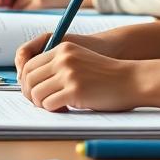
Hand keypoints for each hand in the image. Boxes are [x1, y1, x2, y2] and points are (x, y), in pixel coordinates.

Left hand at [15, 34, 139, 111]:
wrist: (132, 80)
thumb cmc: (107, 75)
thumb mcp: (80, 61)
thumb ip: (59, 66)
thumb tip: (32, 85)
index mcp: (62, 49)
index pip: (30, 65)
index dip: (27, 82)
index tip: (33, 92)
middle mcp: (63, 59)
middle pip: (29, 79)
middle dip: (31, 94)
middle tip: (41, 103)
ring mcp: (68, 74)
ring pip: (37, 93)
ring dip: (42, 104)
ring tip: (55, 106)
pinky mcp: (75, 90)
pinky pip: (49, 104)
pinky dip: (53, 110)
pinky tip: (65, 109)